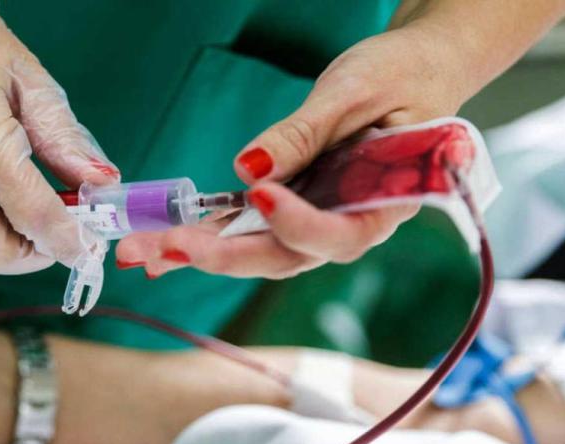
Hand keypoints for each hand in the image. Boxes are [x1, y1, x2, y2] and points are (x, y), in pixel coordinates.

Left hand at [116, 25, 475, 278]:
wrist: (418, 68)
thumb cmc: (403, 75)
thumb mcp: (354, 92)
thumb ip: (304, 134)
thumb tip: (247, 169)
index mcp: (386, 202)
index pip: (338, 233)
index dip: (296, 223)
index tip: (259, 196)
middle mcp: (350, 223)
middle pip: (286, 255)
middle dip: (225, 255)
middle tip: (171, 246)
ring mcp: (319, 218)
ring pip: (259, 250)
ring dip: (202, 252)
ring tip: (145, 251)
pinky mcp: (293, 206)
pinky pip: (248, 228)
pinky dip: (207, 234)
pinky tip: (161, 243)